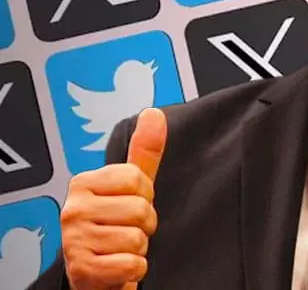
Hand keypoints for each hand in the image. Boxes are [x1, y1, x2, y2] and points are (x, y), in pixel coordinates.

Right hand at [62, 108, 166, 289]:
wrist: (95, 274)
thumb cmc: (114, 227)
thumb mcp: (130, 187)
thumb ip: (143, 152)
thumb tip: (154, 114)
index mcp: (83, 183)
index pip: (137, 179)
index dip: (145, 195)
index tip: (130, 204)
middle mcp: (73, 210)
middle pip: (140, 209)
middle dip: (144, 224)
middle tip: (127, 229)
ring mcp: (74, 240)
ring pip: (137, 239)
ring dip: (138, 248)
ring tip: (120, 248)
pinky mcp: (83, 270)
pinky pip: (132, 264)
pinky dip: (133, 269)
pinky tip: (117, 266)